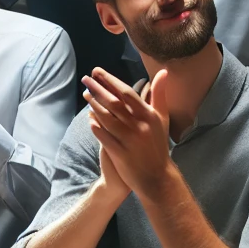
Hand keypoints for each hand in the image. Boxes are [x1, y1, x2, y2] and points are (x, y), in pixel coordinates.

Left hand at [83, 67, 173, 201]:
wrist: (157, 176)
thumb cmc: (158, 144)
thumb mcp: (162, 118)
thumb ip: (159, 94)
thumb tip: (163, 71)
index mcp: (149, 116)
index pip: (126, 93)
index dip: (111, 81)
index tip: (98, 72)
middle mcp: (139, 126)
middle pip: (114, 103)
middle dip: (98, 89)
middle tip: (86, 79)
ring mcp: (129, 140)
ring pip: (107, 119)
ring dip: (94, 105)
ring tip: (85, 95)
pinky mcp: (120, 154)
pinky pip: (105, 137)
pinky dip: (96, 127)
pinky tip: (89, 118)